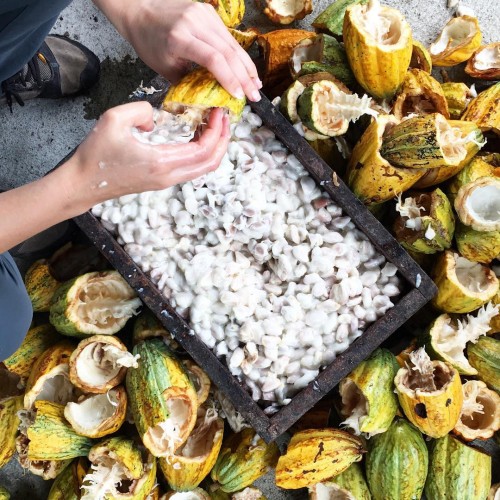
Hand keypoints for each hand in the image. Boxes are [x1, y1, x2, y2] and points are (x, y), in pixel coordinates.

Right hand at [0, 102, 228, 252]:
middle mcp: (169, 176)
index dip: (216, 130)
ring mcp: (166, 181)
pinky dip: (201, 153)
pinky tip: (196, 135)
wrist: (83, 184)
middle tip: (224, 118)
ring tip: (213, 124)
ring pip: (202, 168)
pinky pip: (191, 168)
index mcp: (162, 162)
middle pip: (210, 163)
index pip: (203, 149)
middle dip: (223, 140)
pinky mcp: (161, 181)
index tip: (219, 111)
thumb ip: (141, 110)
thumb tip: (157, 118)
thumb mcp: (113, 119)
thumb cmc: (95, 154)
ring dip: (213, 147)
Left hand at [94, 0, 261, 100]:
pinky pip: (228, 37)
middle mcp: (194, 22)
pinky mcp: (209, 12)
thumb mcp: (164, 68)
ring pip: (232, 44)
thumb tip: (210, 100)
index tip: (238, 97)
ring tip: (256, 85)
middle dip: (244, 77)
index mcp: (180, 38)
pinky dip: (239, 55)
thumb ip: (188, 83)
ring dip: (246, 67)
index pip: (213, 59)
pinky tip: (246, 69)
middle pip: (228, 52)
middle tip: (255, 96)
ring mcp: (204, 14)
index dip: (229, 79)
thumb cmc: (148, 42)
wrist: (140, 11)